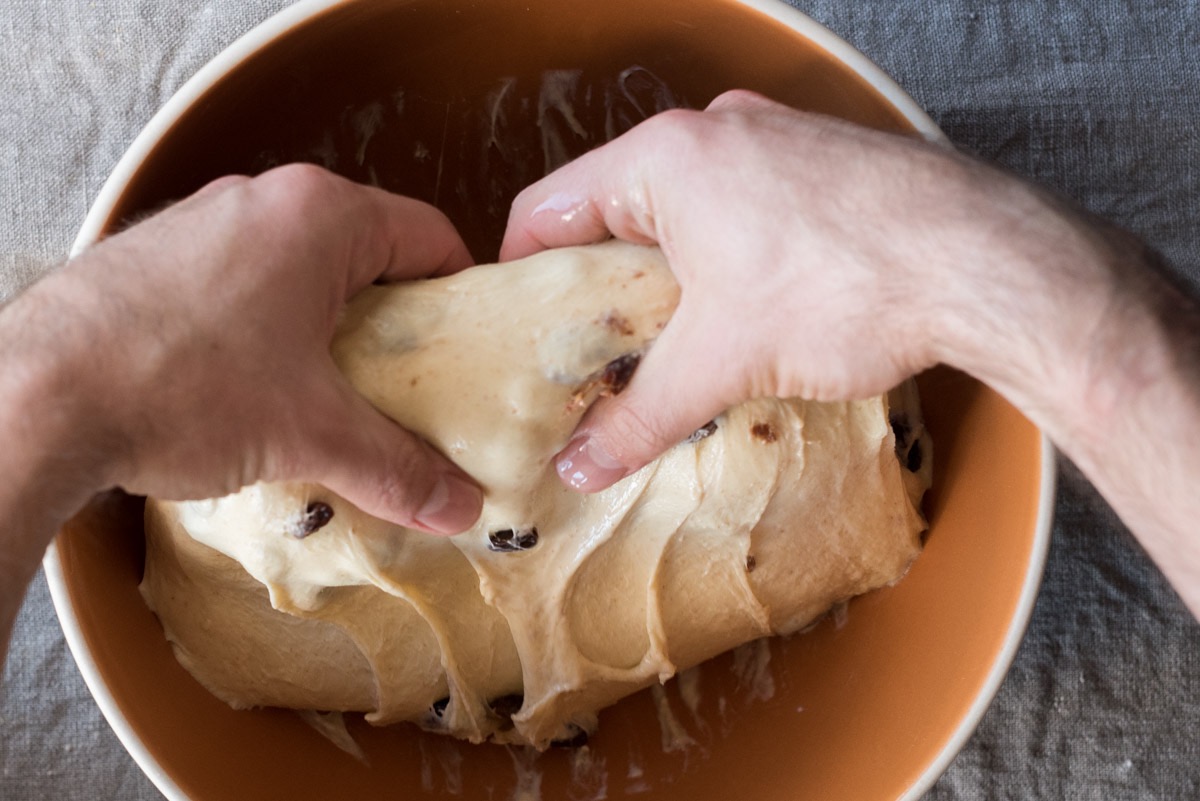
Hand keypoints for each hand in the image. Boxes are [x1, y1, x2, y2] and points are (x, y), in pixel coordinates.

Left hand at [7, 165, 482, 534]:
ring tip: (327, 391)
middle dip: (391, 318)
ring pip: (299, 264)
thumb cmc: (182, 388)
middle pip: (365, 251)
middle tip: (403, 384)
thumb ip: (398, 467)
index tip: (465, 348)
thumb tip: (459, 507)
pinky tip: (251, 383)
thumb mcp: (311, 434)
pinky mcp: (155, 254)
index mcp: (319, 216)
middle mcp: (262, 199)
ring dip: (326, 322)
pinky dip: (265, 322)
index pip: (429, 237)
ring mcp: (201, 220)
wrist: (33, 396)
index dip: (461, 294)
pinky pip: (241, 277)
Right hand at [502, 90, 1199, 619]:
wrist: (988, 262)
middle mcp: (714, 130)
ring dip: (668, 274)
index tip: (523, 328)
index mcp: (665, 157)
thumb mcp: (723, 361)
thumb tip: (579, 463)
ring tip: (676, 344)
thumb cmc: (848, 286)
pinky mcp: (820, 162)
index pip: (548, 207)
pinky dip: (723, 256)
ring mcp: (773, 138)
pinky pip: (740, 205)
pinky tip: (747, 311)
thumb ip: (637, 415)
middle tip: (598, 353)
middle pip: (616, 210)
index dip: (521, 273)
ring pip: (683, 210)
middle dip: (602, 284)